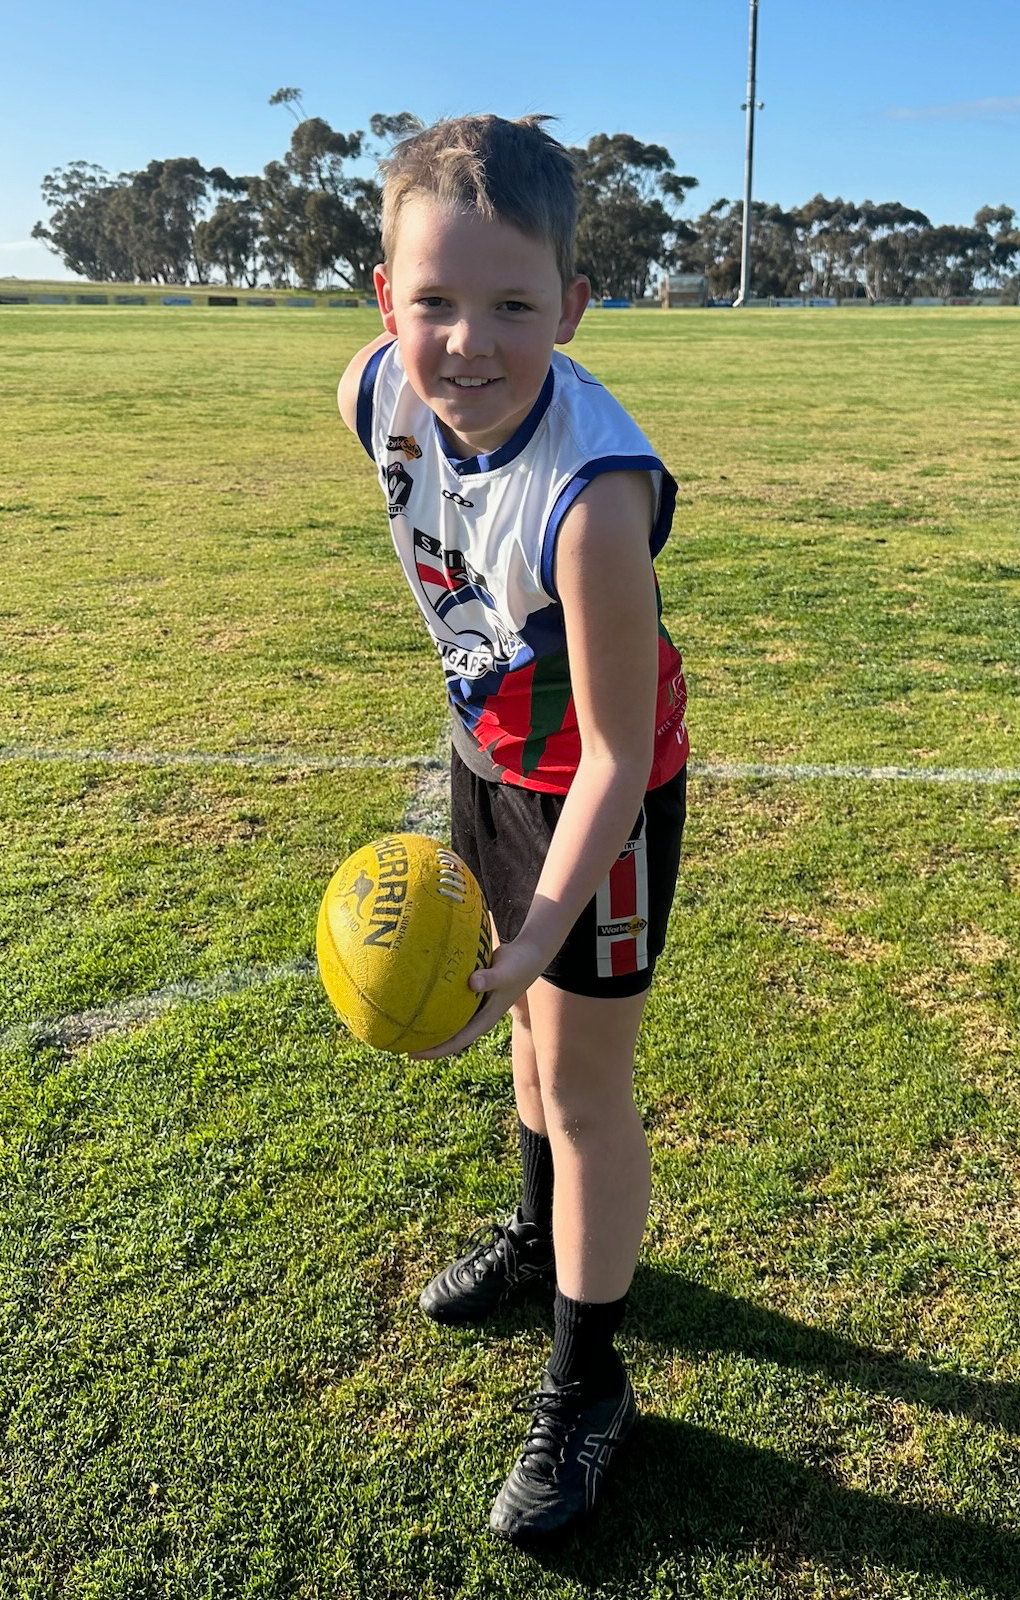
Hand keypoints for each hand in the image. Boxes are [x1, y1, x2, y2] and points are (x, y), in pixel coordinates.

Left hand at [409, 937, 545, 1058]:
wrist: (528, 955)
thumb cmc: (518, 966)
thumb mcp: (505, 973)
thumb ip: (490, 978)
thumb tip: (471, 982)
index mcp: (484, 1020)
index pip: (456, 1042)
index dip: (434, 1051)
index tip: (411, 1054)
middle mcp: (476, 1015)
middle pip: (447, 1035)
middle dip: (424, 1041)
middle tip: (397, 1041)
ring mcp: (473, 1004)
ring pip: (446, 1019)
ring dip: (427, 1022)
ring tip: (401, 1021)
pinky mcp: (471, 991)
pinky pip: (448, 998)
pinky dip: (433, 998)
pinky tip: (415, 989)